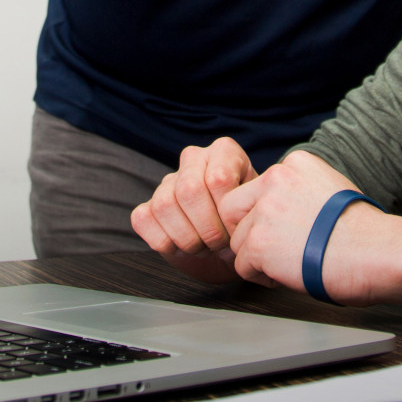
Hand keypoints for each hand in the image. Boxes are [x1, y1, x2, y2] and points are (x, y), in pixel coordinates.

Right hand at [132, 138, 258, 283]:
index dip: (227, 213)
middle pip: (190, 190)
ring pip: (165, 205)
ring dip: (188, 238)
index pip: (218, 178)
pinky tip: (182, 247)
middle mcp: (193, 159)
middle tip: (221, 244)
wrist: (231, 249)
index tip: (239, 231)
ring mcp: (167, 182)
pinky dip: (164, 242)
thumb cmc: (246, 226)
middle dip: (208, 228)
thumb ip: (251, 205)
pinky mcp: (147, 207)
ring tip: (204, 247)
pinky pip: (143, 219)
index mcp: (224, 152)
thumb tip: (240, 216)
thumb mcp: (258, 210)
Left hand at [219, 149, 378, 300]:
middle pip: (234, 209)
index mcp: (295, 163)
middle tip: (276, 249)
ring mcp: (265, 210)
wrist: (377, 253)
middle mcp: (276, 179)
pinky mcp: (259, 241)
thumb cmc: (366, 233)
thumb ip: (299, 193)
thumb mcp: (331, 190)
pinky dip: (262, 277)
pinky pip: (242, 266)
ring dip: (259, 258)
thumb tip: (281, 212)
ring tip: (294, 263)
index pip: (257, 189)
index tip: (291, 230)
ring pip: (238, 240)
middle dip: (249, 232)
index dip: (267, 215)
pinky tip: (291, 274)